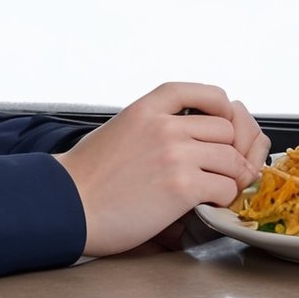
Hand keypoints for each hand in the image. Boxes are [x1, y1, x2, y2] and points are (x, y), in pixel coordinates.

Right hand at [54, 82, 269, 258]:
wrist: (67, 204)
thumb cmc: (87, 176)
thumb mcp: (120, 129)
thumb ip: (152, 125)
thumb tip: (183, 133)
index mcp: (147, 108)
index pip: (204, 92)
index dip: (222, 109)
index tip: (222, 125)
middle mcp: (164, 126)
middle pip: (225, 129)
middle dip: (227, 151)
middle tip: (220, 169)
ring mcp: (175, 155)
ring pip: (231, 158)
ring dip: (228, 177)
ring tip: (213, 190)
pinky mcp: (181, 187)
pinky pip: (225, 187)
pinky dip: (222, 199)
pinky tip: (205, 204)